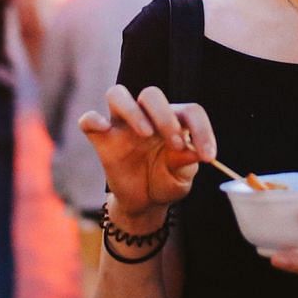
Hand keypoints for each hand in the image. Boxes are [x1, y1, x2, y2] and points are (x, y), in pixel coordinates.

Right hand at [78, 86, 215, 218]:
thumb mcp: (180, 178)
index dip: (202, 130)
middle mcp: (147, 116)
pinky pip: (89, 121)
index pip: (189, 111)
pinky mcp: (101, 139)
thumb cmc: (166, 182)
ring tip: (145, 134)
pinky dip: (93, 120)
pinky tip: (103, 128)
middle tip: (175, 144)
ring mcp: (122, 125)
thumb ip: (185, 163)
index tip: (208, 156)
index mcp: (174, 121)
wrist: (144, 203)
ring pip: (117, 94)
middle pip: (151, 95)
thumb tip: (194, 152)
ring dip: (132, 111)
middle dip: (165, 117)